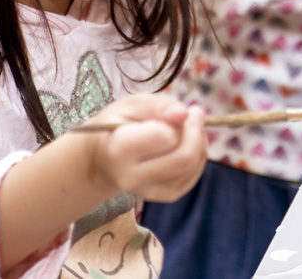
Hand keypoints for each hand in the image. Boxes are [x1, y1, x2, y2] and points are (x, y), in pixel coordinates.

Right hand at [85, 94, 206, 201]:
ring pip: (193, 167)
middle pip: (185, 157)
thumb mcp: (130, 105)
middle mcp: (132, 177)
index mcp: (119, 150)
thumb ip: (157, 106)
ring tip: (190, 127)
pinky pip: (193, 177)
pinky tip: (187, 144)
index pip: (164, 137)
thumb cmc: (116, 126)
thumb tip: (183, 113)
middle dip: (198, 131)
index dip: (180, 121)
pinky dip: (198, 157)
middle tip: (195, 114)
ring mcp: (149, 191)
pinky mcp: (164, 196)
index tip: (183, 110)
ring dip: (200, 142)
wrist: (101, 160)